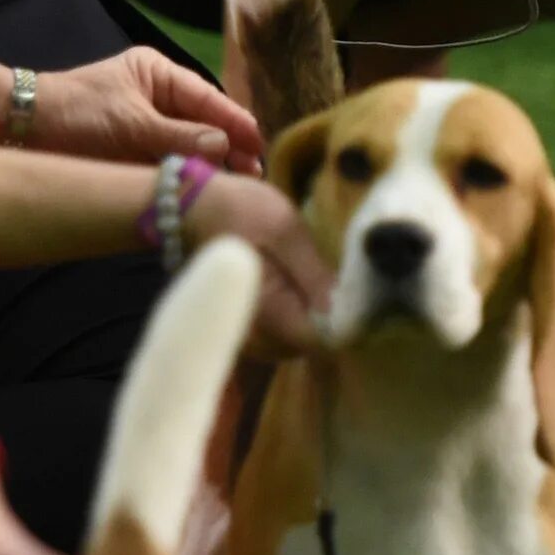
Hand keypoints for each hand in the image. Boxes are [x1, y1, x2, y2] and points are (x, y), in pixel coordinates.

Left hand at [33, 47, 261, 173]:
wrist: (20, 133)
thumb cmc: (75, 115)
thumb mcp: (130, 125)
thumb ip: (179, 137)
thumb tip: (225, 148)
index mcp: (159, 75)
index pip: (209, 99)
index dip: (236, 124)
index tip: (260, 148)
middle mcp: (158, 99)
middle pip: (204, 126)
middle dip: (229, 150)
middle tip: (254, 177)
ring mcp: (147, 129)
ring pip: (189, 149)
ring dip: (210, 168)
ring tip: (237, 190)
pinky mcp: (134, 156)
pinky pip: (168, 166)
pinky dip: (186, 178)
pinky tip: (204, 194)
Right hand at [183, 173, 333, 358]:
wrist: (189, 208)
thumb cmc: (237, 211)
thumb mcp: (284, 231)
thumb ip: (314, 275)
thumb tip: (348, 312)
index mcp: (268, 313)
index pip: (321, 341)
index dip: (348, 322)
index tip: (365, 297)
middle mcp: (256, 337)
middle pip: (311, 346)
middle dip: (333, 319)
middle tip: (347, 281)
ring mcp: (249, 337)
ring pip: (298, 342)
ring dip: (316, 318)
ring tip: (325, 280)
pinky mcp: (247, 329)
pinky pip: (283, 335)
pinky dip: (298, 316)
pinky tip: (303, 288)